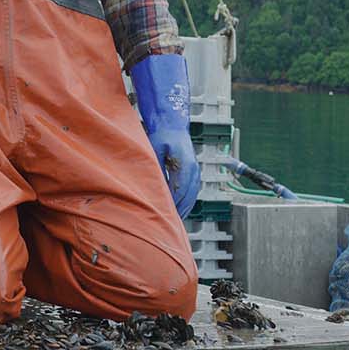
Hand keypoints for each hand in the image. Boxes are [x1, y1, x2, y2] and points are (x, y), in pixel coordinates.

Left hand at [129, 53, 200, 217]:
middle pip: (188, 196)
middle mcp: (193, 169)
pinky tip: (181, 208)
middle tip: (171, 224)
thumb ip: (155, 168)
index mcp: (183, 164)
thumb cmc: (161, 135)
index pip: (178, 190)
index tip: (165, 215)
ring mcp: (196, 170)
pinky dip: (188, 200)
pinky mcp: (196, 171)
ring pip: (193, 195)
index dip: (172, 204)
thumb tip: (151, 186)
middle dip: (179, 210)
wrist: (173, 125)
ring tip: (177, 220)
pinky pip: (194, 190)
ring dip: (185, 207)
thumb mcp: (154, 150)